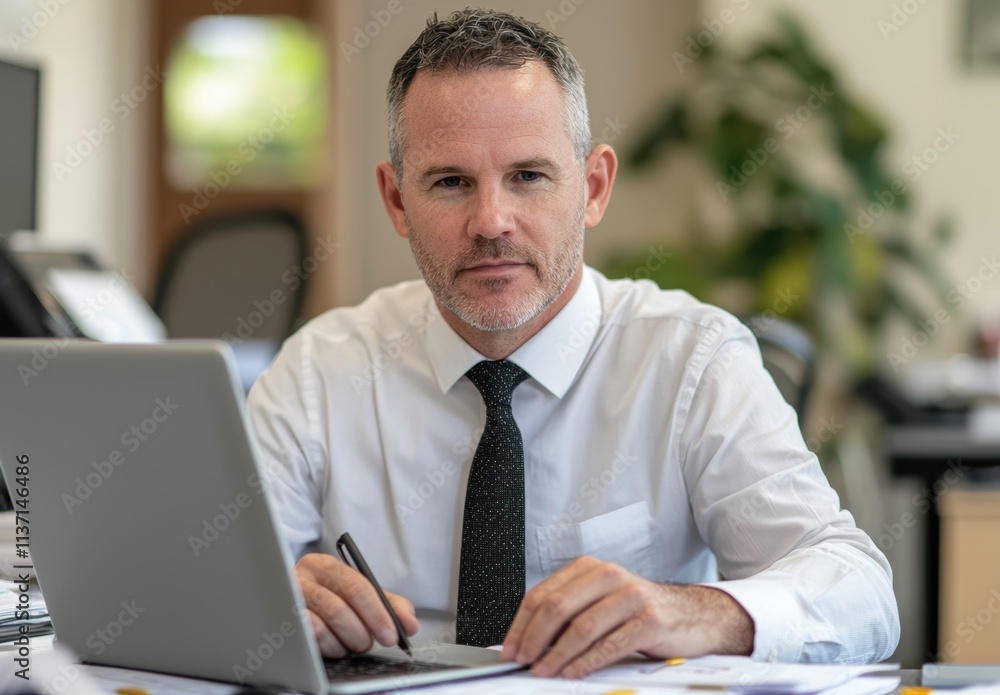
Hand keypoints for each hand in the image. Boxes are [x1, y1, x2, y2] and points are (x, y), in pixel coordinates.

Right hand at [295, 552, 418, 657]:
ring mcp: (289, 601)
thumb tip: (410, 624)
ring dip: (345, 643)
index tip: (393, 634)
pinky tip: (336, 646)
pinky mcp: (281, 622)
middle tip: (373, 643)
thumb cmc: (329, 597)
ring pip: (323, 628)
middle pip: (339, 608)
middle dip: (363, 632)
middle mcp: (304, 578)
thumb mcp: (358, 594)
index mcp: (325, 565)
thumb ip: (388, 604)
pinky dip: (329, 647)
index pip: (357, 587)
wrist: (288, 602)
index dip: (378, 614)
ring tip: (353, 644)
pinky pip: (309, 641)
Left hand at [501, 556, 753, 677]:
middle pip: (557, 607)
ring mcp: (630, 596)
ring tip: (543, 671)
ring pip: (580, 627)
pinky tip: (572, 673)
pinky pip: (609, 644)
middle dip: (533, 638)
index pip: (543, 593)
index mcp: (590, 568)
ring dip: (556, 655)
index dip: (521, 623)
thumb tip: (528, 641)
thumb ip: (569, 613)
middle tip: (522, 660)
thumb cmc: (640, 611)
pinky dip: (586, 662)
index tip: (510, 647)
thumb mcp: (601, 601)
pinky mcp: (649, 620)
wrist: (693, 615)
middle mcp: (609, 575)